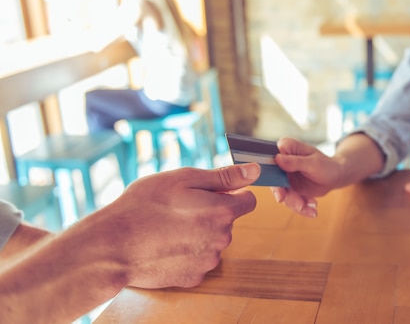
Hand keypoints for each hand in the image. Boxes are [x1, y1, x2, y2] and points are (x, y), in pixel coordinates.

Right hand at [101, 164, 258, 288]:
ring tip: (168, 226)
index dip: (233, 193)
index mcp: (222, 211)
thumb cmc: (145, 205)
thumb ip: (224, 176)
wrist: (113, 245)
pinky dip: (186, 252)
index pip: (249, 201)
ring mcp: (208, 261)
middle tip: (179, 206)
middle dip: (211, 212)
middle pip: (227, 221)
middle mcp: (221, 239)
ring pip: (212, 240)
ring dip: (198, 233)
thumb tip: (255, 171)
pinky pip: (198, 259)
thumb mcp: (184, 179)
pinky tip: (165, 245)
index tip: (212, 192)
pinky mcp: (193, 278)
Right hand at [271, 137, 343, 217]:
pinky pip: (289, 200)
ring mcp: (283, 175)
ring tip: (312, 208)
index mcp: (285, 149)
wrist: (335, 176)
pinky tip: (312, 208)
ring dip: (296, 203)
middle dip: (287, 197)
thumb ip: (295, 162)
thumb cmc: (327, 165)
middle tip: (300, 206)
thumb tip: (278, 158)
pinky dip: (300, 206)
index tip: (280, 194)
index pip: (270, 161)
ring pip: (282, 193)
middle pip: (274, 181)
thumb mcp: (313, 163)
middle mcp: (281, 162)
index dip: (272, 178)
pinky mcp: (288, 187)